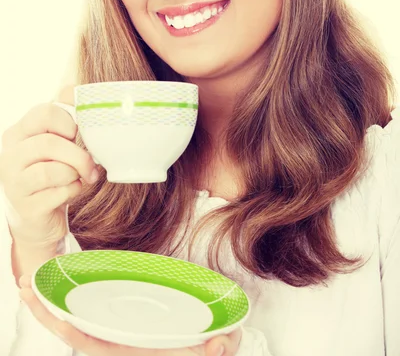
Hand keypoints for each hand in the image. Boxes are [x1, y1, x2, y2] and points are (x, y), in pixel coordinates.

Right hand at [0, 85, 98, 249]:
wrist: (39, 215)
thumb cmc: (52, 169)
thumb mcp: (56, 140)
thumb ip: (64, 113)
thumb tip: (73, 88)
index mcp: (18, 133)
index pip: (43, 113)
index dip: (67, 122)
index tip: (76, 134)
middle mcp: (9, 156)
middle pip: (48, 144)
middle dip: (78, 154)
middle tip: (91, 164)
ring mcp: (14, 183)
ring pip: (52, 171)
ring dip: (75, 174)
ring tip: (79, 177)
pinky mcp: (26, 207)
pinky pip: (57, 194)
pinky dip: (73, 191)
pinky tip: (72, 191)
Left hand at [20, 275, 241, 355]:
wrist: (204, 343)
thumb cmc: (206, 343)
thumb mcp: (218, 345)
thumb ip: (221, 347)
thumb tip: (221, 344)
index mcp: (135, 349)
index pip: (98, 343)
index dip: (73, 330)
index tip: (51, 313)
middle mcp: (121, 341)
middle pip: (75, 330)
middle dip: (47, 311)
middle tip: (25, 284)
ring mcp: (118, 328)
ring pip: (77, 318)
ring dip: (52, 302)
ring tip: (29, 280)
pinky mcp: (120, 314)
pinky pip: (88, 308)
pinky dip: (69, 296)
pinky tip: (59, 279)